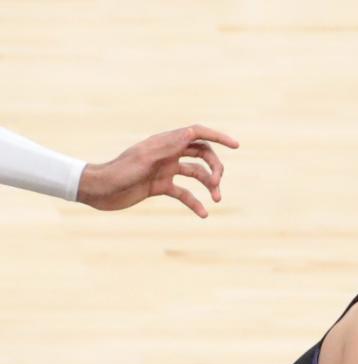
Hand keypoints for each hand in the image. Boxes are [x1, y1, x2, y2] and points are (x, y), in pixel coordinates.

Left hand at [77, 124, 238, 216]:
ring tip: (216, 200)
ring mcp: (165, 170)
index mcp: (164, 143)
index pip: (196, 133)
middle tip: (218, 184)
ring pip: (196, 174)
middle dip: (215, 168)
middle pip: (201, 155)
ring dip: (209, 186)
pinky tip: (203, 214)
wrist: (99, 191)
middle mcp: (167, 154)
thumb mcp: (144, 159)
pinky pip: (184, 193)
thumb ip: (167, 146)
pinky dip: (195, 203)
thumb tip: (191, 133)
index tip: (236, 146)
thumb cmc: (118, 173)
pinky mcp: (160, 186)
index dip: (217, 136)